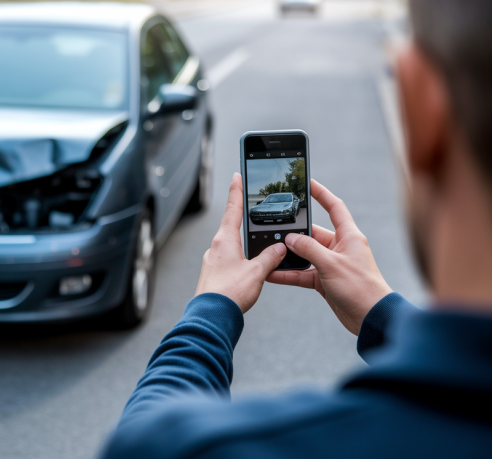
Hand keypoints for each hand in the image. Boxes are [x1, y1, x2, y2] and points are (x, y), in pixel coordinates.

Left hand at [195, 173, 286, 312]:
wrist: (211, 316)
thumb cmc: (229, 293)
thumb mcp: (256, 273)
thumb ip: (269, 258)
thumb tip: (279, 249)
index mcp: (224, 240)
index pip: (232, 208)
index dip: (236, 191)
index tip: (237, 175)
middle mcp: (216, 247)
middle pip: (231, 225)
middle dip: (242, 216)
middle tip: (249, 204)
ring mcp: (213, 261)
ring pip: (231, 244)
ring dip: (243, 240)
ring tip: (257, 240)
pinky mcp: (214, 274)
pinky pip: (229, 259)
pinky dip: (240, 256)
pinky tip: (248, 266)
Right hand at [267, 180, 391, 334]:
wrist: (371, 318)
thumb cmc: (361, 288)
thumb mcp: (331, 264)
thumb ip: (309, 248)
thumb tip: (290, 238)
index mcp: (349, 236)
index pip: (334, 207)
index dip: (320, 193)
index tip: (306, 182)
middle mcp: (340, 247)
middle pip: (312, 233)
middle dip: (294, 233)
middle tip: (275, 229)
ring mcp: (331, 264)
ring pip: (305, 255)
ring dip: (289, 256)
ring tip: (270, 254)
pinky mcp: (325, 281)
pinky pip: (303, 273)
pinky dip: (289, 274)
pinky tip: (273, 275)